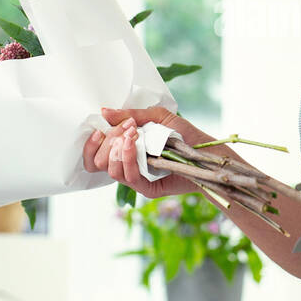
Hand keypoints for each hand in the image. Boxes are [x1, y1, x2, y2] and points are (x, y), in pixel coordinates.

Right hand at [83, 105, 213, 199]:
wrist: (208, 153)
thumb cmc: (185, 134)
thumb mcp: (158, 117)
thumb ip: (131, 115)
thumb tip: (104, 111)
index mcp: (126, 151)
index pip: (96, 154)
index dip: (92, 143)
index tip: (100, 127)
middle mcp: (128, 166)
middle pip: (98, 163)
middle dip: (107, 142)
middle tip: (126, 129)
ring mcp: (138, 178)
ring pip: (110, 170)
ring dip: (117, 149)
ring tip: (132, 134)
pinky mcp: (148, 188)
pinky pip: (129, 177)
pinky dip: (128, 158)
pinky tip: (133, 143)